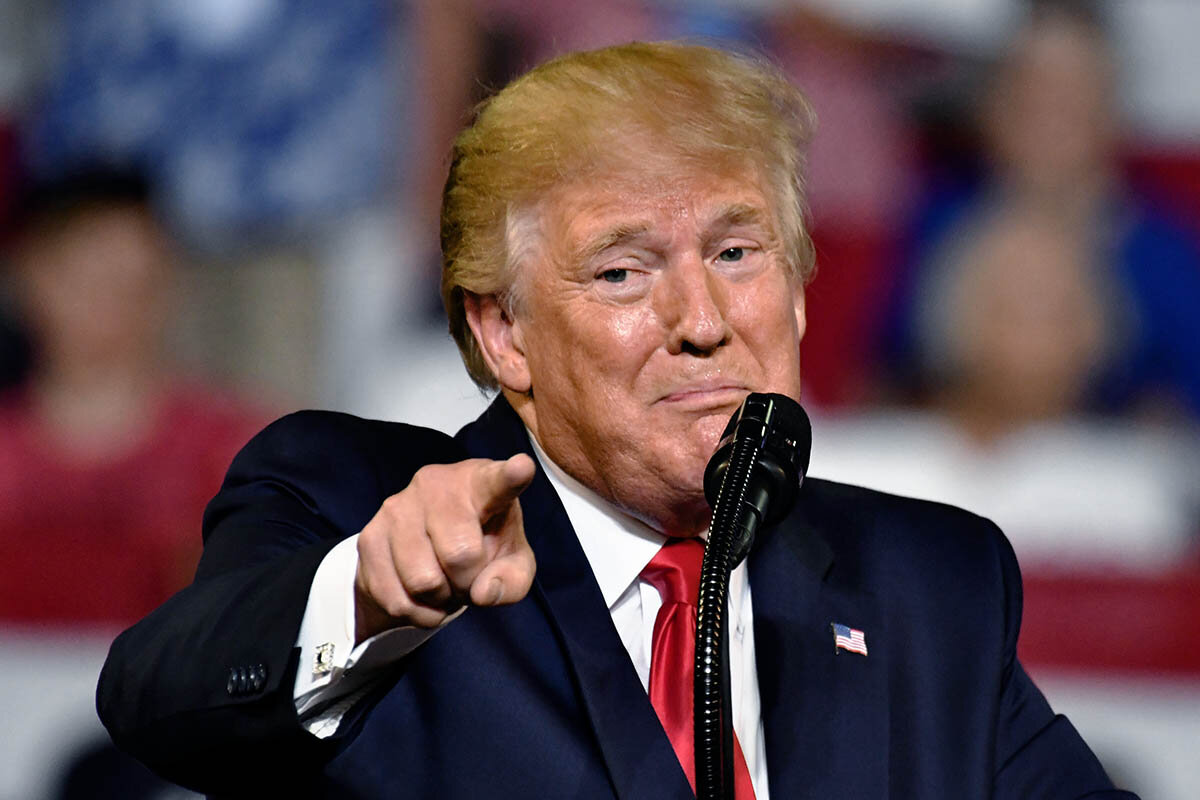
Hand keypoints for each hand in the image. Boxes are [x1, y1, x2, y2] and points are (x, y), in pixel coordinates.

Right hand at [353, 454, 536, 641]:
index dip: (511, 476)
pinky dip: (417, 612)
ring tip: (444, 581)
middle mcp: (436, 484)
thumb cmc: (481, 545)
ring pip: (424, 581)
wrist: (427, 549)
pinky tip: (423, 594)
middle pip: (460, 555)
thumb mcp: (511, 563)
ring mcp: (397, 507)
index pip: (498, 481)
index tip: (522, 467)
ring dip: (440, 599)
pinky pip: (397, 598)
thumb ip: (513, 579)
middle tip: (467, 576)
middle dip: (468, 582)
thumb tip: (482, 592)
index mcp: (481, 483)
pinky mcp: (369, 536)